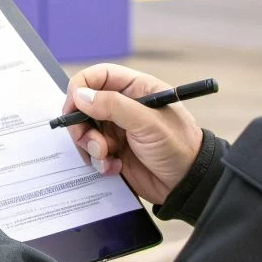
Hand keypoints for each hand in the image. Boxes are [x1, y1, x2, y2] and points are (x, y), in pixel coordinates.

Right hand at [63, 63, 203, 204]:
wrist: (189, 184)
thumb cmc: (179, 147)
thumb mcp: (147, 123)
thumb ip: (113, 106)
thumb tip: (80, 95)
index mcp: (136, 89)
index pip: (98, 77)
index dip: (80, 88)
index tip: (72, 107)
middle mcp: (124, 107)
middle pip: (84, 105)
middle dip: (82, 125)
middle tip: (92, 141)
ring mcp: (117, 130)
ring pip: (85, 131)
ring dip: (90, 146)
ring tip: (107, 157)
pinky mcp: (114, 152)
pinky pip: (92, 152)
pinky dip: (98, 161)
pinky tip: (115, 167)